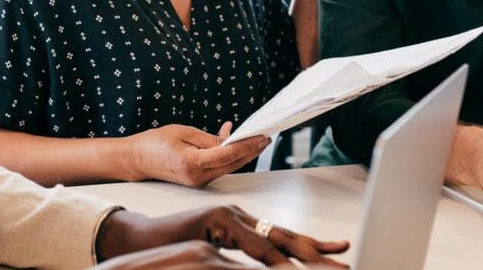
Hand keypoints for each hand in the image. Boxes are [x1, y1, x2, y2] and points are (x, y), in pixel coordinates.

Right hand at [95, 206, 349, 267]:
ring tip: (327, 267)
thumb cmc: (173, 249)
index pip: (284, 238)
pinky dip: (270, 258)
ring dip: (303, 258)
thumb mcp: (214, 256)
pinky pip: (249, 245)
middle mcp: (239, 217)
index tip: (338, 253)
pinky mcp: (214, 222)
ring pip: (274, 241)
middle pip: (287, 237)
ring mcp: (228, 217)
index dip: (313, 247)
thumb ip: (238, 258)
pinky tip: (286, 267)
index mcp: (242, 226)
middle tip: (345, 262)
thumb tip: (267, 265)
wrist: (137, 239)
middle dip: (319, 252)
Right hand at [126, 123, 268, 187]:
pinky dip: (228, 156)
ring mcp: (198, 182)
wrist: (136, 160)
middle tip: (265, 137)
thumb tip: (231, 140)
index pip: (228, 154)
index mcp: (192, 164)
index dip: (248, 145)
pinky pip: (219, 167)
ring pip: (228, 167)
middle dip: (251, 151)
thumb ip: (209, 139)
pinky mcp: (198, 181)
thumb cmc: (155, 143)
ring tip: (254, 138)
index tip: (262, 136)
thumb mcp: (183, 132)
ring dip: (242, 153)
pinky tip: (230, 141)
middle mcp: (198, 177)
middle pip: (233, 164)